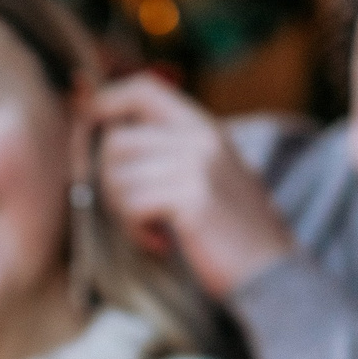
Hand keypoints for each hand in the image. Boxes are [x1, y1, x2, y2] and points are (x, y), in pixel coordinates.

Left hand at [94, 73, 297, 298]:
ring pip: (117, 176)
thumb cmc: (227, 229)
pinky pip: (132, 205)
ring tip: (152, 228)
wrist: (271, 270)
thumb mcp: (201, 174)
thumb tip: (96, 123)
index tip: (86, 131)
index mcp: (202, 125)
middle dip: (106, 181)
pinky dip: (135, 231)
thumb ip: (161, 149)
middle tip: (129, 211)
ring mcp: (198, 165)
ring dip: (122, 212)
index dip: (103, 103)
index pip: (141, 89)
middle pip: (116, 140)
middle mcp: (200, 137)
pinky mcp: (192, 198)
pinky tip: (160, 241)